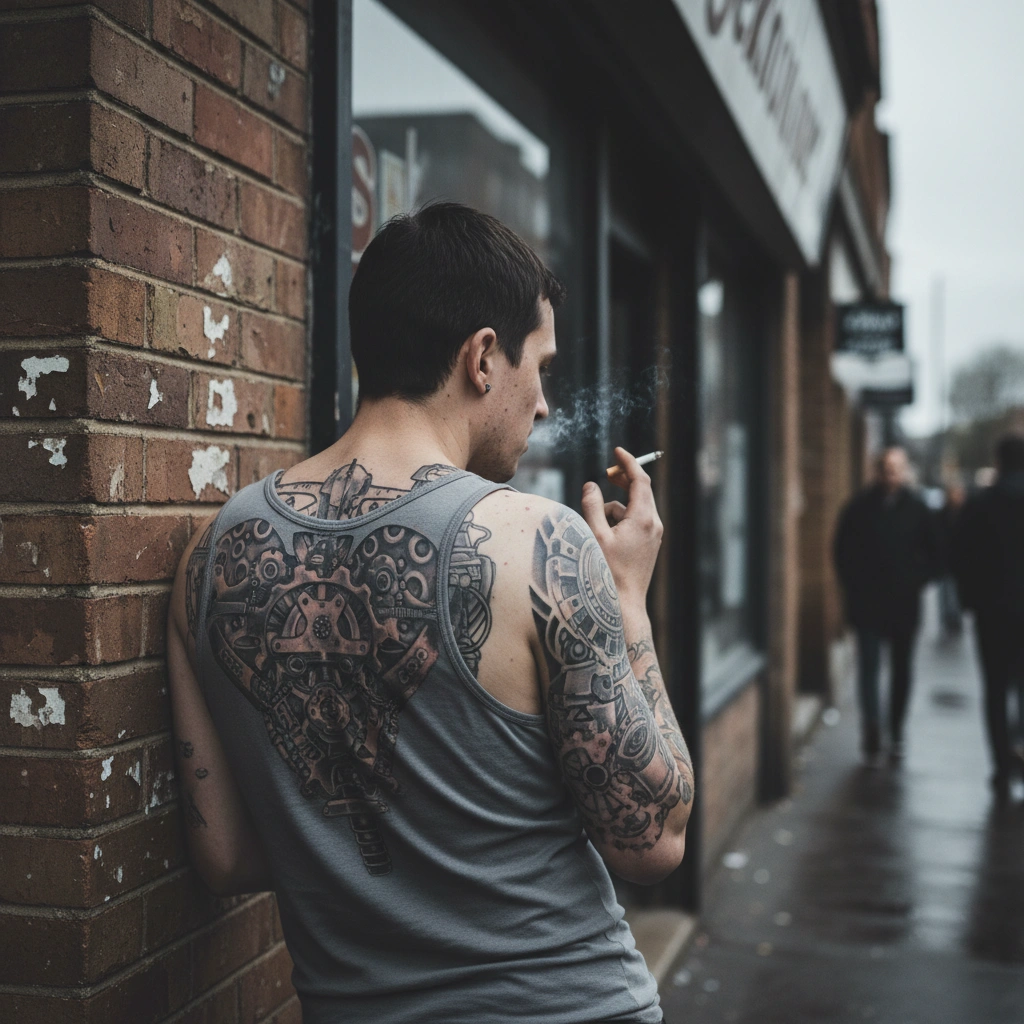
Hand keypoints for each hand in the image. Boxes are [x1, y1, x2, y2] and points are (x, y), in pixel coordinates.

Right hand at [581, 447, 662, 609]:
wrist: (624, 605)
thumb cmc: (607, 572)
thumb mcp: (594, 535)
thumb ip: (592, 506)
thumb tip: (591, 486)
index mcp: (643, 518)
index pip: (639, 480)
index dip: (628, 462)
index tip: (618, 450)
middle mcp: (653, 524)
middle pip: (640, 491)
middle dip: (622, 482)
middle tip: (607, 475)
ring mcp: (653, 535)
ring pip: (633, 508)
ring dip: (615, 508)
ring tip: (597, 528)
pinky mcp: (649, 545)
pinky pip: (635, 522)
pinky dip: (620, 521)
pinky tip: (606, 539)